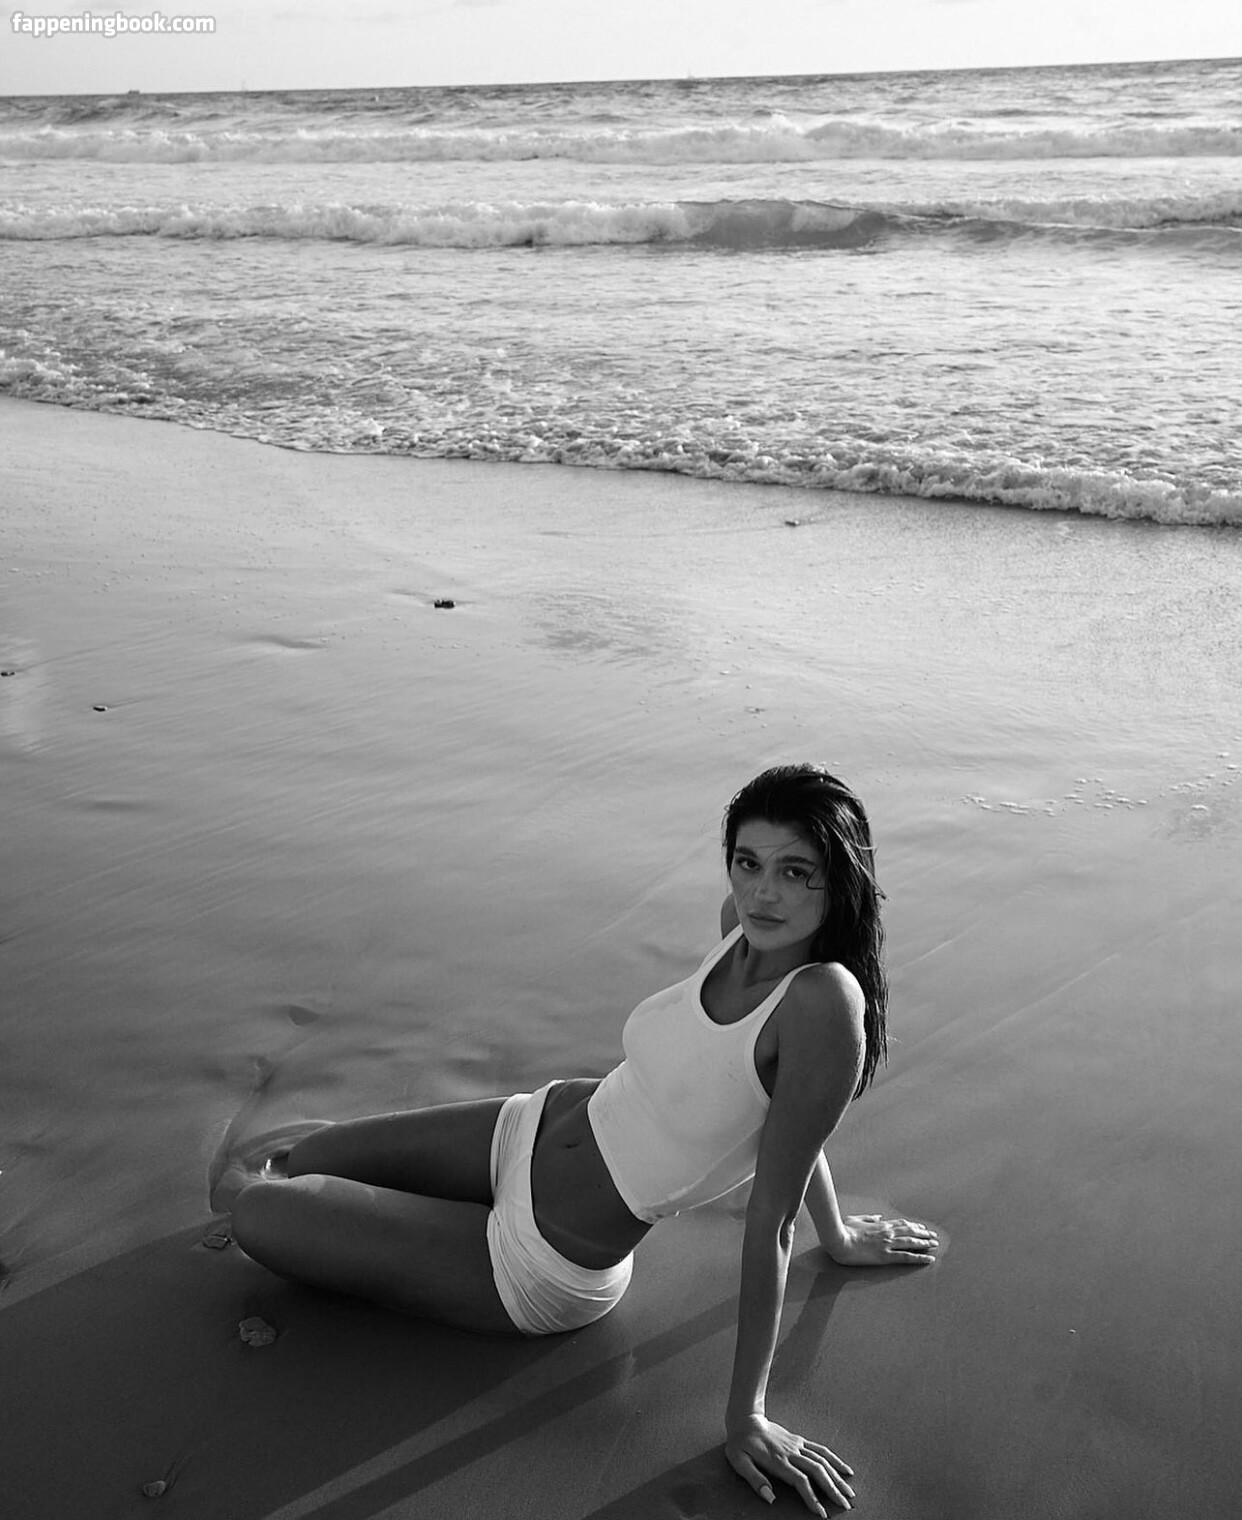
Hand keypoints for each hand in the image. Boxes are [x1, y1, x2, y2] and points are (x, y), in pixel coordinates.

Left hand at [726, 1414, 854, 1513]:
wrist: (745, 1419)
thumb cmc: (740, 1443)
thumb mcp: (739, 1461)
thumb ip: (754, 1479)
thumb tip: (770, 1498)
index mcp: (778, 1461)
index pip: (800, 1481)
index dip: (812, 1497)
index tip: (821, 1513)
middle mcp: (791, 1452)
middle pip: (817, 1471)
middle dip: (832, 1489)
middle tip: (845, 1506)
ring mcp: (797, 1445)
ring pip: (822, 1461)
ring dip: (838, 1477)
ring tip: (850, 1493)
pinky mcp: (799, 1440)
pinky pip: (820, 1449)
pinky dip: (835, 1459)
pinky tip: (846, 1470)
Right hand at [827, 1213, 938, 1267]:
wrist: (838, 1239)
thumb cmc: (843, 1229)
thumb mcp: (855, 1219)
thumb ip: (869, 1218)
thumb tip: (879, 1217)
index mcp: (880, 1224)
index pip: (902, 1224)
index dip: (913, 1226)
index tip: (921, 1228)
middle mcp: (887, 1233)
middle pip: (910, 1232)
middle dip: (924, 1234)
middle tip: (934, 1236)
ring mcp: (887, 1244)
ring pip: (912, 1243)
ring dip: (925, 1243)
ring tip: (935, 1245)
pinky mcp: (886, 1256)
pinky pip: (907, 1257)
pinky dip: (920, 1257)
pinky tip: (929, 1259)